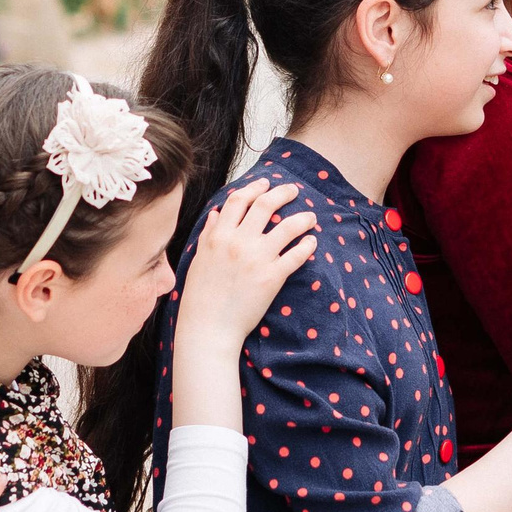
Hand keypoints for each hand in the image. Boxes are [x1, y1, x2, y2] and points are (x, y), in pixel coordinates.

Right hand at [176, 180, 318, 342]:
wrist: (209, 328)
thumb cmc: (200, 297)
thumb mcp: (198, 259)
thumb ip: (209, 234)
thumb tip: (217, 214)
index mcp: (218, 236)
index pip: (239, 200)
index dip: (254, 188)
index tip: (265, 183)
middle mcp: (238, 242)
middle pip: (266, 205)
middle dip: (283, 193)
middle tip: (293, 190)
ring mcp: (257, 258)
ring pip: (287, 227)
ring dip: (302, 218)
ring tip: (310, 217)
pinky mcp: (272, 277)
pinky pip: (296, 255)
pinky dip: (307, 246)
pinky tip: (312, 242)